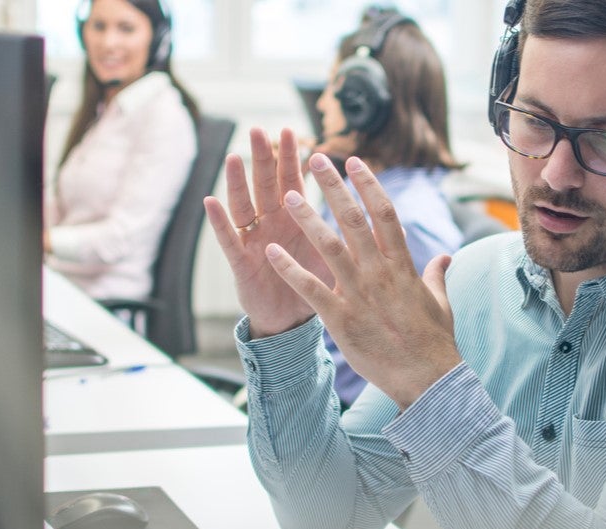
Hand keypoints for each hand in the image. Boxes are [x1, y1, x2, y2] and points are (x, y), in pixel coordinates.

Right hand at [205, 128, 332, 337]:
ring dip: (237, 183)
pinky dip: (220, 222)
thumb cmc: (315, 284)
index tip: (292, 131)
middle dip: (262, 159)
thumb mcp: (335, 256)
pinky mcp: (242, 264)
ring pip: (244, 206)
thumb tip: (395, 221)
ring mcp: (254, 241)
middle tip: (258, 131)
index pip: (292, 181)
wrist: (293, 321)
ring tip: (232, 158)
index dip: (291, 158)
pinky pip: (229, 240)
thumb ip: (351, 235)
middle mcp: (272, 224)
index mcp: (296, 219)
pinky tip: (210, 202)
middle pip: (265, 186)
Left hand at [264, 154, 460, 408]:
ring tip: (287, 195)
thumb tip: (444, 257)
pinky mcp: (340, 319)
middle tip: (315, 159)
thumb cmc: (434, 341)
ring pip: (328, 247)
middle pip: (353, 219)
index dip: (368, 184)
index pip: (384, 213)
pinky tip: (270, 252)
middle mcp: (379, 273)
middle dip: (332, 186)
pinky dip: (289, 269)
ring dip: (306, 218)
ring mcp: (359, 294)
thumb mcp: (439, 301)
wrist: (427, 379)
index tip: (354, 161)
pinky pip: (310, 288)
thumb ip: (436, 274)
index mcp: (403, 265)